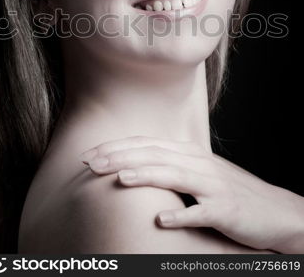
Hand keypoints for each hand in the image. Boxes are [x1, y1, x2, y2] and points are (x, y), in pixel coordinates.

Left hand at [80, 135, 303, 252]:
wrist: (274, 210)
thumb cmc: (230, 191)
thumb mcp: (199, 171)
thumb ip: (171, 165)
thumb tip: (134, 165)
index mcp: (189, 153)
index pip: (147, 144)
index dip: (118, 147)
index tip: (90, 154)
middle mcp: (199, 163)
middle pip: (155, 155)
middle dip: (121, 156)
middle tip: (91, 162)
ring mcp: (213, 185)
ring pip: (175, 175)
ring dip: (146, 176)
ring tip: (120, 178)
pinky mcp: (226, 209)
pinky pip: (201, 211)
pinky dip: (181, 215)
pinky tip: (161, 220)